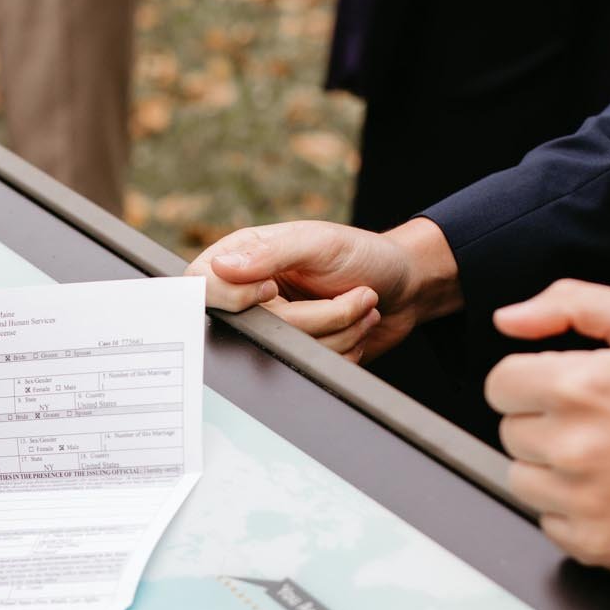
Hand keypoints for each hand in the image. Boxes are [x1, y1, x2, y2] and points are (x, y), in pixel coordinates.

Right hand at [187, 217, 459, 361]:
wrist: (406, 284)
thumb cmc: (361, 253)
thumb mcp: (317, 242)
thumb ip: (269, 254)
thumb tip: (219, 268)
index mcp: (242, 258)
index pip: (203, 287)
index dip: (233, 300)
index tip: (271, 291)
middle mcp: (251, 295)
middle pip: (257, 328)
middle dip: (319, 317)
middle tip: (355, 294)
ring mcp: (275, 328)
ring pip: (289, 351)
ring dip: (342, 330)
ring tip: (363, 303)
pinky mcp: (298, 353)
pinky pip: (311, 366)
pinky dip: (347, 348)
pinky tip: (358, 324)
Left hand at [486, 280, 609, 575]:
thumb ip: (571, 304)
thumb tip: (509, 319)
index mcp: (579, 387)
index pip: (499, 384)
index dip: (531, 380)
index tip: (566, 386)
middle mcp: (574, 447)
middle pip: (509, 431)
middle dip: (545, 422)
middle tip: (601, 421)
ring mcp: (582, 502)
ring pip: (522, 478)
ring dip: (552, 468)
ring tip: (609, 456)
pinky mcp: (594, 543)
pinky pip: (548, 522)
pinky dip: (573, 509)